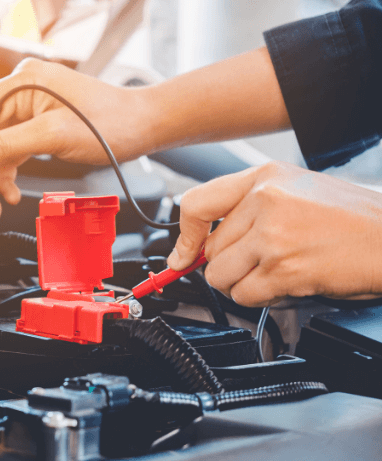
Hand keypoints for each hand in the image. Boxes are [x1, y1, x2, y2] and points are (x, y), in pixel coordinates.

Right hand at [0, 58, 155, 220]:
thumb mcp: (54, 135)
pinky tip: (9, 194)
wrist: (142, 127)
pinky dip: (8, 174)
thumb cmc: (110, 122)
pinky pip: (12, 151)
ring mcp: (30, 109)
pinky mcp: (37, 125)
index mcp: (23, 81)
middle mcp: (23, 91)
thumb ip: (8, 146)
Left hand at [167, 161, 381, 306]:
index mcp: (265, 177)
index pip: (197, 204)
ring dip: (242, 284)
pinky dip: (259, 298)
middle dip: (229, 265)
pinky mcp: (283, 269)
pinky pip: (244, 294)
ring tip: (274, 272)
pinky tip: (285, 284)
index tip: (182, 255)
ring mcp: (272, 235)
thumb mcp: (296, 191)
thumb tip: (201, 242)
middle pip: (210, 250)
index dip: (186, 236)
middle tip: (260, 263)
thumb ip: (248, 208)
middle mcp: (264, 201)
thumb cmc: (352, 219)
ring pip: (220, 275)